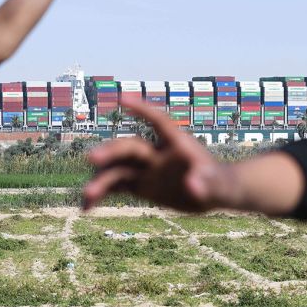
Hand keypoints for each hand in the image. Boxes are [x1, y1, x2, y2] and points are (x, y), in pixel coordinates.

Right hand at [83, 99, 241, 211]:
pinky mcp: (140, 185)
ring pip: (117, 170)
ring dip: (101, 181)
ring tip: (86, 197)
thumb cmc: (221, 183)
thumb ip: (206, 182)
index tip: (123, 98)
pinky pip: (116, 187)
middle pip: (130, 148)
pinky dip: (101, 195)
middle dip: (111, 152)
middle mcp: (156, 152)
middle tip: (92, 159)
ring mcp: (146, 168)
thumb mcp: (218, 185)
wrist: (214, 193)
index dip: (142, 108)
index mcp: (177, 143)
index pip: (158, 121)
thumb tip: (193, 185)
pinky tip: (86, 207)